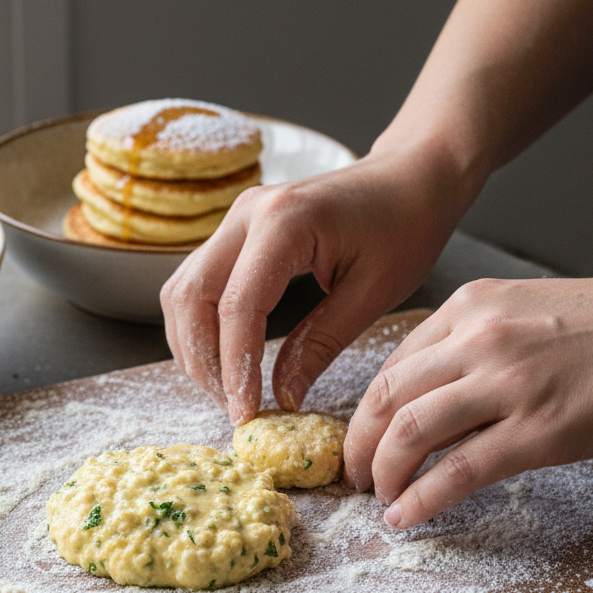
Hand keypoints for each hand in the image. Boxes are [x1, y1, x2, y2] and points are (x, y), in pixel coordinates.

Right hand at [159, 147, 466, 425]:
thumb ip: (321, 345)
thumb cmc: (405, 226)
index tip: (246, 414)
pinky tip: (226, 359)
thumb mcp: (373, 293)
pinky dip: (201, 329)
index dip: (235, 369)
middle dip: (204, 363)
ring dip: (194, 348)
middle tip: (233, 408)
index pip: (237, 307)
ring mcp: (234, 221)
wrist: (410, 177)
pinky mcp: (234, 234)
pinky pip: (195, 286)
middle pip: (191, 299)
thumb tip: (283, 398)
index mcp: (284, 222)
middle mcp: (245, 215)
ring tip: (229, 390)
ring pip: (182, 294)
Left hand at [344, 273, 592, 527]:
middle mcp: (479, 339)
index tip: (359, 439)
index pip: (391, 366)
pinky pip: (457, 473)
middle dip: (357, 446)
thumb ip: (468, 349)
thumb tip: (422, 402)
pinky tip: (405, 517)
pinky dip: (420, 501)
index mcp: (470, 307)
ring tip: (381, 496)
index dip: (364, 413)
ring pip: (409, 434)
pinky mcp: (539, 431)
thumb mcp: (523, 315)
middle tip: (353, 475)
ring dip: (383, 474)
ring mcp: (508, 384)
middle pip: (386, 399)